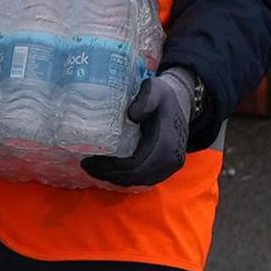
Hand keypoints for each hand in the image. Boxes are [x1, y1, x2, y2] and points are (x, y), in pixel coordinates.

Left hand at [82, 69, 194, 187]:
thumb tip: (132, 115)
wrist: (184, 101)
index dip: (111, 167)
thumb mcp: (155, 89)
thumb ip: (146, 99)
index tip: (89, 161)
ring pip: (142, 180)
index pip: (135, 164)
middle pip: (135, 176)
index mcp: (165, 141)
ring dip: (117, 178)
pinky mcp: (169, 165)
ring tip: (95, 170)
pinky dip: (129, 178)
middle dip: (109, 174)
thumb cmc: (165, 95)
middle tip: (86, 166)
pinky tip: (112, 172)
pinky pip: (148, 178)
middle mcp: (171, 158)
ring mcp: (172, 164)